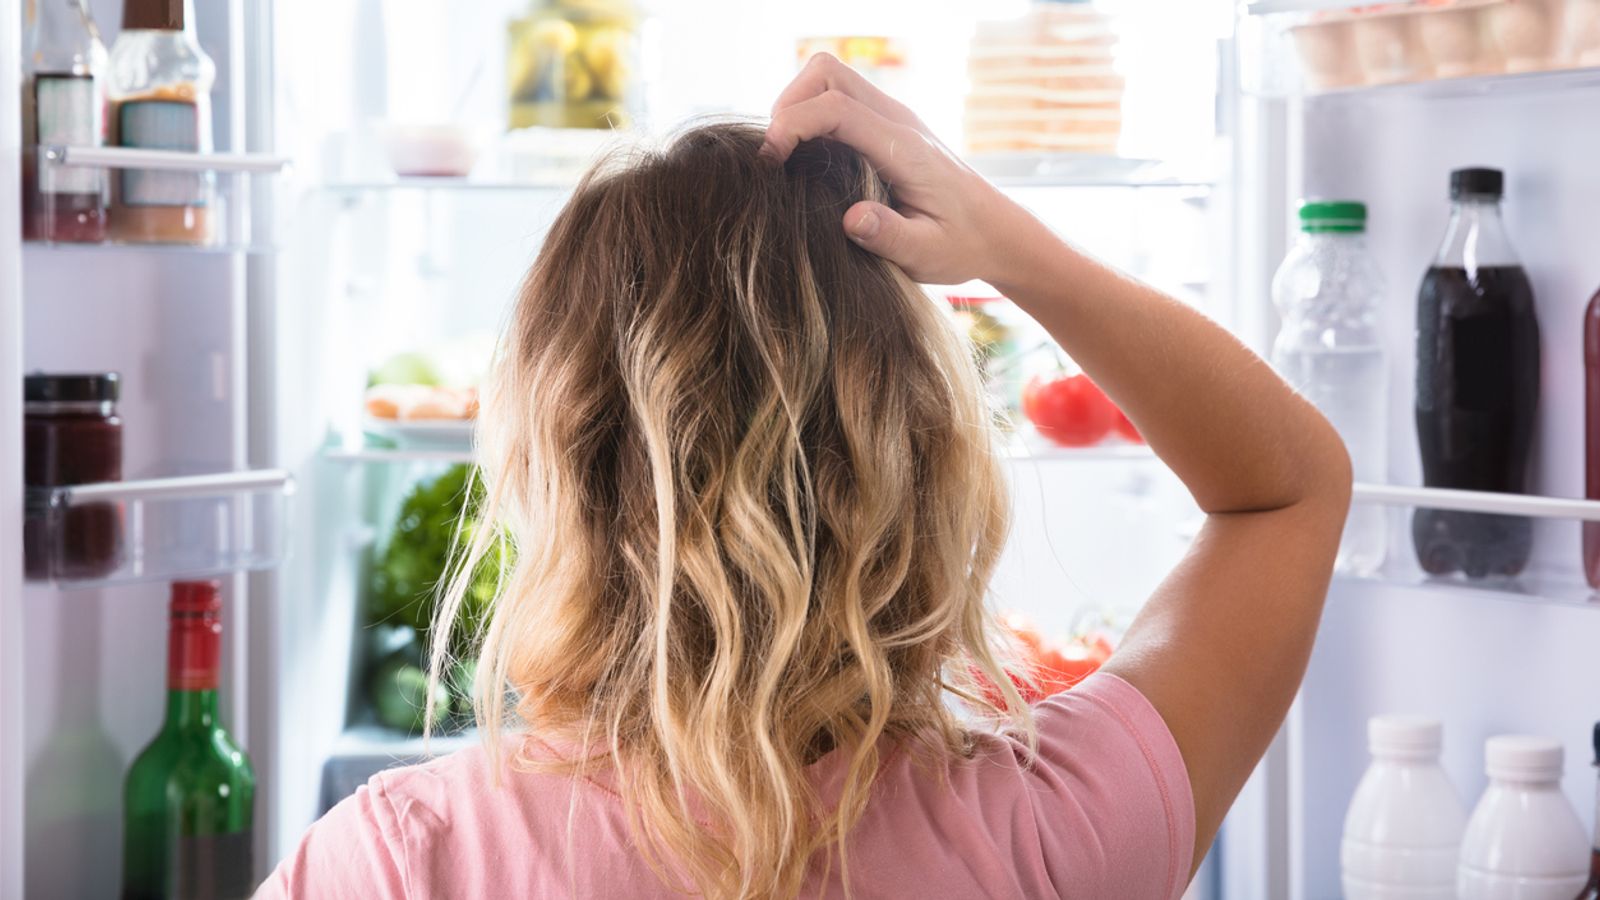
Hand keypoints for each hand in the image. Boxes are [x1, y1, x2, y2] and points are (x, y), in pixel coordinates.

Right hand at [763, 53, 1038, 285]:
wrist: (995, 232)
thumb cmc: (961, 246)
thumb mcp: (927, 255)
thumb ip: (890, 236)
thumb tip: (851, 219)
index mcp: (905, 148)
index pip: (837, 108)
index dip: (792, 125)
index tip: (770, 163)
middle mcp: (898, 121)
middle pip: (827, 73)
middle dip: (789, 105)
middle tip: (774, 157)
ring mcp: (892, 118)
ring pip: (830, 78)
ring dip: (798, 106)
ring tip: (785, 156)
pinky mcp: (886, 125)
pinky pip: (839, 98)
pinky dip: (811, 115)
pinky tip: (807, 159)